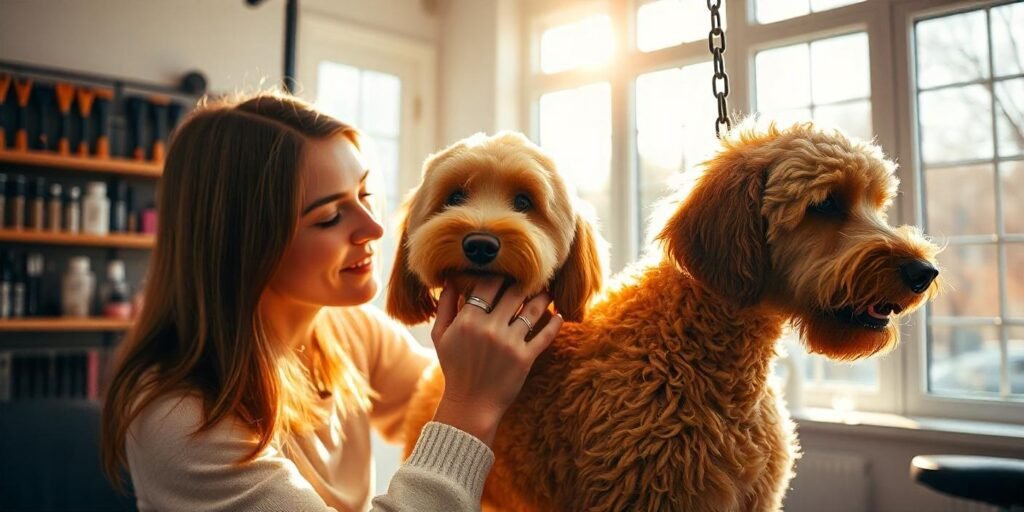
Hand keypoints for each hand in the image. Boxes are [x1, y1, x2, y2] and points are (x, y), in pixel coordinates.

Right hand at [429, 276, 562, 445]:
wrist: (471, 405)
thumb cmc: (455, 368)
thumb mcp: (440, 337)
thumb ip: (445, 307)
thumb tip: (451, 280)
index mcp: (468, 320)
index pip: (488, 284)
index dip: (500, 273)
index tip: (507, 270)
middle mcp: (490, 328)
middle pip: (514, 292)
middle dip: (524, 281)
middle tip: (533, 274)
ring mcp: (509, 343)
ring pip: (532, 310)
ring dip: (543, 297)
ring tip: (547, 291)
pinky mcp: (525, 358)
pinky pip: (545, 335)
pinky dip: (555, 323)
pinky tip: (559, 314)